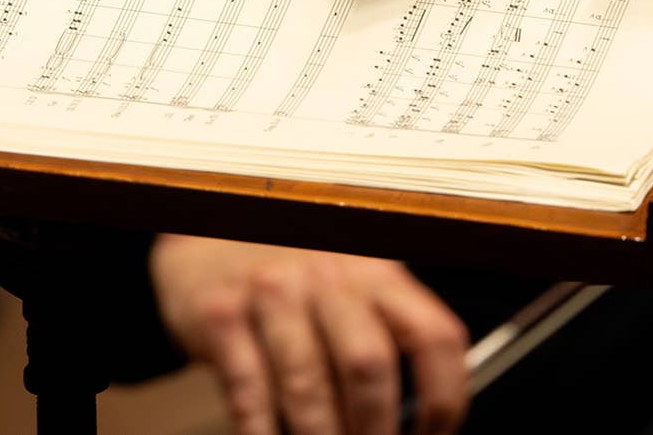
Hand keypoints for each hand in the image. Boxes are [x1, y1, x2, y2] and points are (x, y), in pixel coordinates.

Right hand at [148, 235, 469, 434]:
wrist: (207, 238)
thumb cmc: (293, 276)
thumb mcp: (351, 286)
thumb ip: (385, 335)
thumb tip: (419, 418)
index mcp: (376, 273)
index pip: (435, 335)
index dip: (445, 396)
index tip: (436, 433)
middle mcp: (328, 277)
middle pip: (369, 364)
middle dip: (376, 428)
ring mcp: (272, 295)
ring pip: (308, 384)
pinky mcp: (222, 317)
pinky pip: (250, 392)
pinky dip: (265, 434)